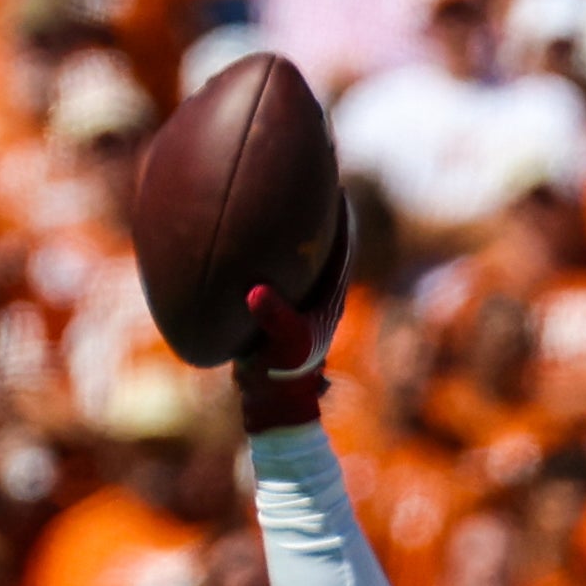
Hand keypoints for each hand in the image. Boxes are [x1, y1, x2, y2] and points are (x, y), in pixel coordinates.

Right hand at [236, 206, 349, 434]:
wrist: (274, 405)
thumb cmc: (284, 375)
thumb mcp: (281, 345)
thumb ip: (273, 318)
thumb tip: (256, 293)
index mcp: (328, 299)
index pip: (341, 248)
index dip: (340, 217)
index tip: (334, 184)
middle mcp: (316, 298)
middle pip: (323, 247)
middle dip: (318, 215)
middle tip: (309, 180)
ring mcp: (297, 306)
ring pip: (300, 261)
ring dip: (293, 234)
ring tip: (278, 200)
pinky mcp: (277, 313)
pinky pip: (275, 275)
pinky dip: (266, 257)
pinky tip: (244, 241)